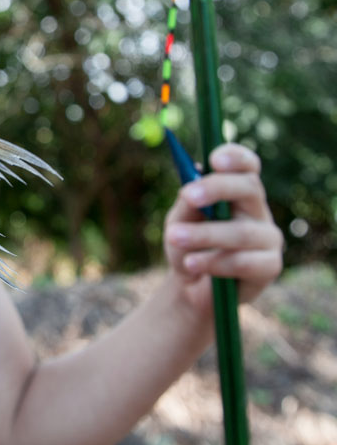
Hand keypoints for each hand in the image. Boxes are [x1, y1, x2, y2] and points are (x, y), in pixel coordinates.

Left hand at [163, 143, 282, 309]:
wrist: (190, 287)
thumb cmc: (187, 245)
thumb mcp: (178, 220)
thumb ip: (187, 201)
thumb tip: (195, 177)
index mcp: (236, 191)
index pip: (247, 165)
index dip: (235, 157)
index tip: (214, 159)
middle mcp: (256, 210)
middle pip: (249, 188)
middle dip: (217, 189)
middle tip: (188, 196)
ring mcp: (268, 238)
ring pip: (242, 231)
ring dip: (204, 234)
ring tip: (174, 237)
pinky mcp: (270, 266)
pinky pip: (244, 262)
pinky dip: (213, 262)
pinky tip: (191, 264)